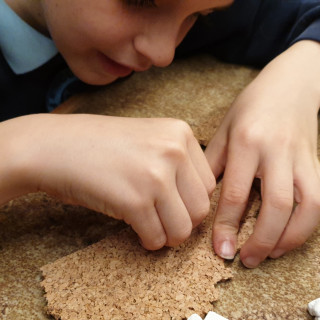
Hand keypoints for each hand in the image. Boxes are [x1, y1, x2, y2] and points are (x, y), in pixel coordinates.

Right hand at [0, 115, 214, 249]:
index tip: (174, 207)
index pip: (209, 184)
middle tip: (162, 222)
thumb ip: (177, 163)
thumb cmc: (98, 146)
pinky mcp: (135, 200)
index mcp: (180, 131)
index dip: (191, 202)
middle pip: (201, 208)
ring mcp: (155, 174)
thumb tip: (197, 202)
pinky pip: (156, 237)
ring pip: (184, 228)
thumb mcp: (148, 139)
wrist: (53, 146)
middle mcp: (173, 149)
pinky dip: (148, 241)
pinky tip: (135, 229)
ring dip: (167, 236)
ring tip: (150, 227)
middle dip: (183, 223)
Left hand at [205, 40, 319, 267]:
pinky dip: (308, 225)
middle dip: (261, 240)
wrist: (292, 84)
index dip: (227, 226)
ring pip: (306, 206)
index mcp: (247, 143)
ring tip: (270, 254)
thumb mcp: (225, 129)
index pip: (236, 193)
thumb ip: (214, 162)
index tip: (221, 249)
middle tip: (246, 260)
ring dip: (290, 238)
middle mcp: (276, 152)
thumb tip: (203, 196)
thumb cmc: (252, 106)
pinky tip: (291, 236)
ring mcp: (302, 158)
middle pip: (275, 206)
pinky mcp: (317, 162)